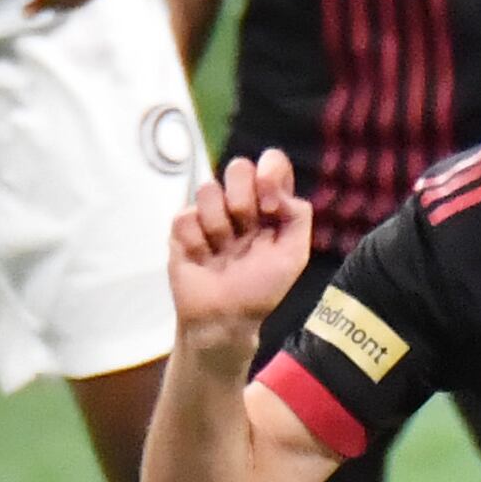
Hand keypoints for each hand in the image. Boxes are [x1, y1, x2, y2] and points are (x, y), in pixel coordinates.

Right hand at [169, 152, 313, 356]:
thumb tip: (277, 191)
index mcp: (269, 205)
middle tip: (245, 231)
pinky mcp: (182, 227)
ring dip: (218, 227)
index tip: (270, 206)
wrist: (222, 319)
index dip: (270, 173)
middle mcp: (240, 203)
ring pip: (208, 189)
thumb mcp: (293, 256)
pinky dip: (196, 242)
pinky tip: (203, 258)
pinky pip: (185, 215)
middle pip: (238, 166)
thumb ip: (298, 215)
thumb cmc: (259, 291)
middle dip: (242, 200)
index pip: (271, 162)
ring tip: (222, 252)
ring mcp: (210, 213)